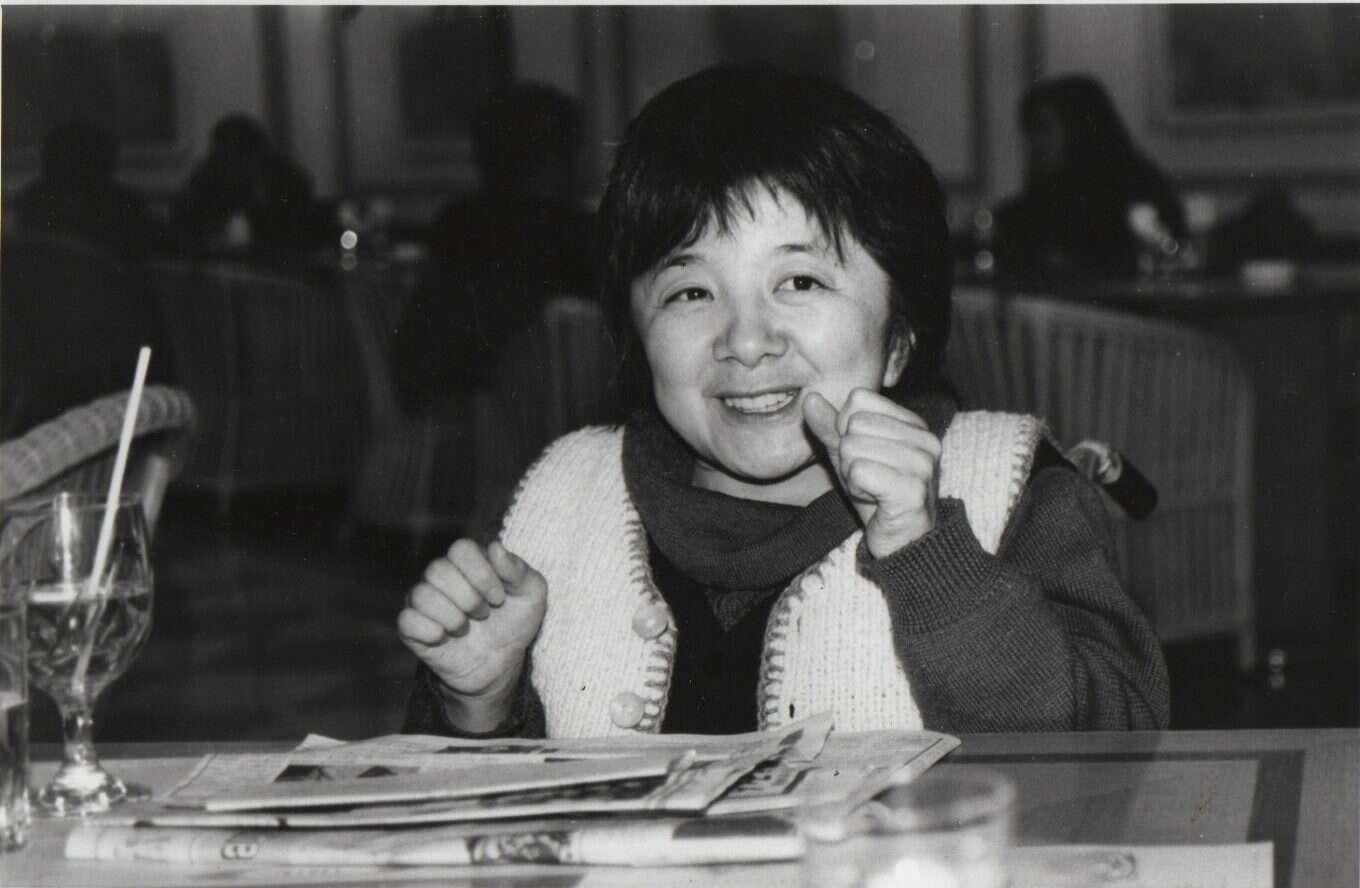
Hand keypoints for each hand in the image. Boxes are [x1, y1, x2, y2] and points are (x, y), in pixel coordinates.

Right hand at [397, 539, 546, 728]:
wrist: (501, 664)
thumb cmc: (515, 622)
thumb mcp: (531, 595)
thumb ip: (519, 570)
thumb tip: (496, 548)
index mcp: (468, 561)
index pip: (461, 549)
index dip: (482, 574)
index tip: (499, 598)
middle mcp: (441, 576)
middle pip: (438, 570)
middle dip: (469, 598)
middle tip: (484, 614)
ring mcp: (424, 601)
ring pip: (421, 594)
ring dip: (452, 616)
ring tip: (466, 628)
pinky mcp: (412, 628)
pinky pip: (407, 620)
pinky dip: (431, 631)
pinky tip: (446, 638)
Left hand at [803, 388, 941, 558]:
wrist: (901, 543)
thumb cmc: (878, 497)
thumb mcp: (849, 456)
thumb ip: (830, 427)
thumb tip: (809, 398)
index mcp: (915, 424)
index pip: (859, 399)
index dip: (847, 430)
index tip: (866, 457)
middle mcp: (925, 439)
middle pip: (853, 424)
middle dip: (848, 456)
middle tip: (869, 479)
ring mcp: (922, 464)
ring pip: (852, 447)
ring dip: (852, 475)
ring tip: (874, 490)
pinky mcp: (912, 489)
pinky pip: (858, 471)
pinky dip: (858, 489)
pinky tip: (876, 502)